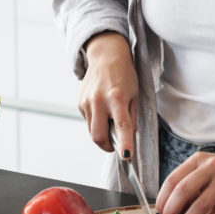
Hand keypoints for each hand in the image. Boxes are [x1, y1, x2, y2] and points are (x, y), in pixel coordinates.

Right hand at [78, 32, 137, 158]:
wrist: (106, 56)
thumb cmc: (124, 75)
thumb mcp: (135, 95)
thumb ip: (132, 118)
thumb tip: (128, 139)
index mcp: (117, 97)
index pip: (122, 126)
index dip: (124, 143)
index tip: (126, 156)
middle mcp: (99, 100)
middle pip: (98, 136)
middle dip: (107, 146)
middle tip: (116, 145)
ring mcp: (87, 102)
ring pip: (92, 131)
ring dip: (102, 133)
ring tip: (110, 117)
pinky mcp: (80, 103)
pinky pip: (88, 121)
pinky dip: (96, 122)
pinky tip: (102, 109)